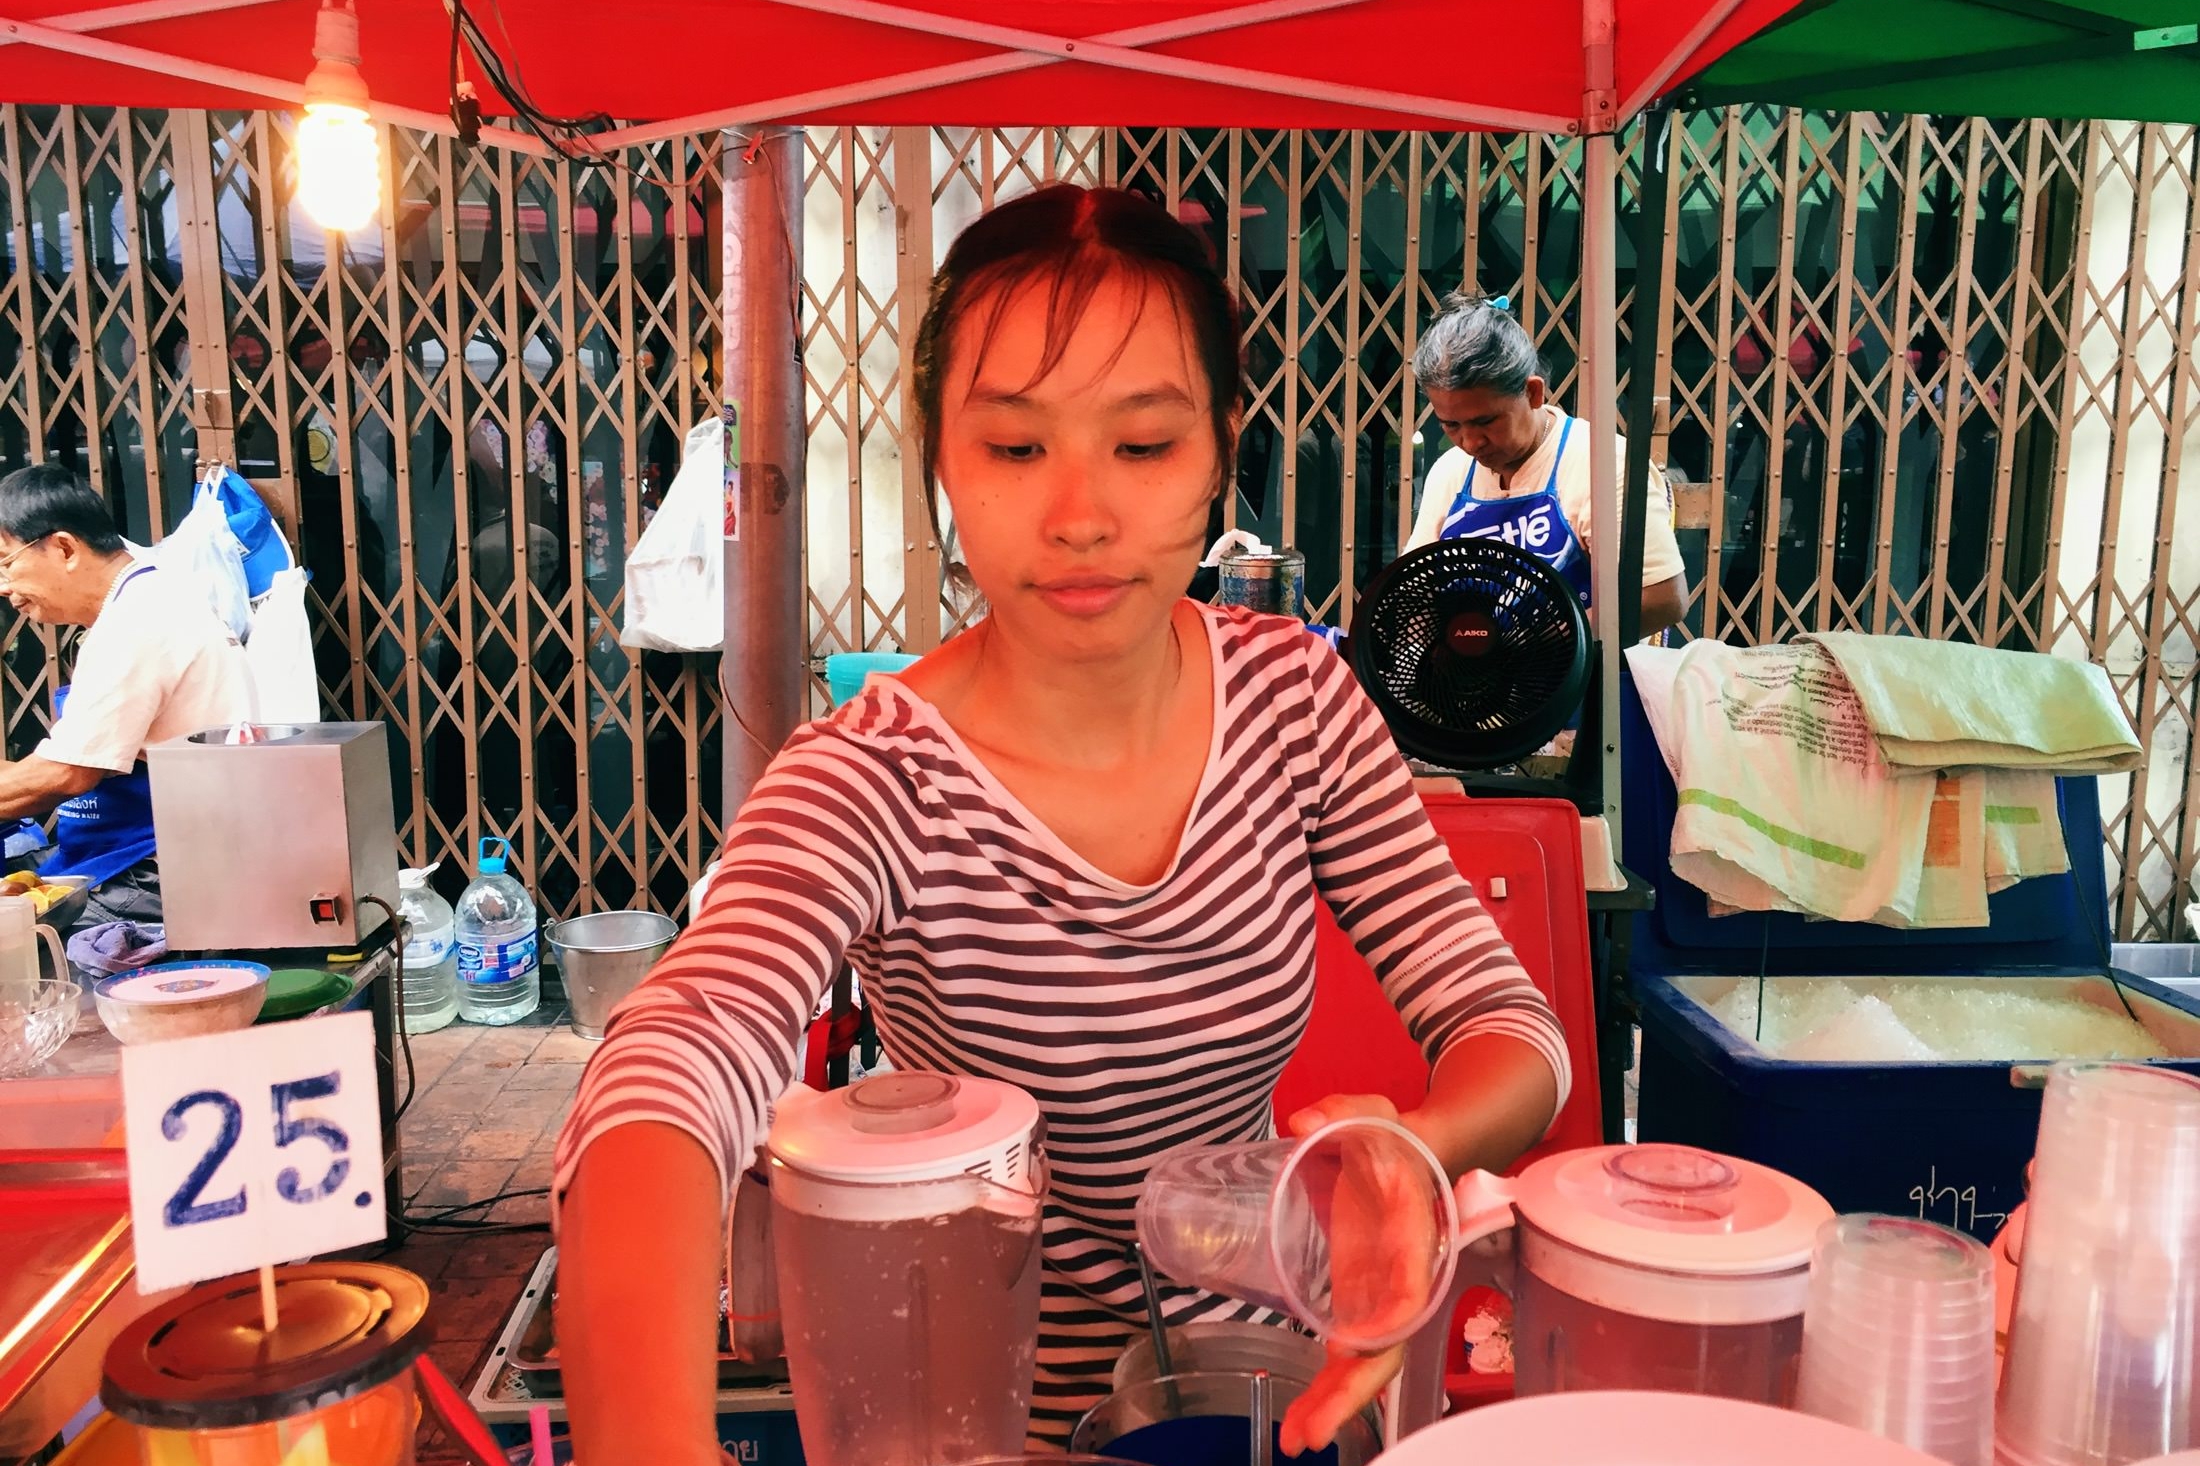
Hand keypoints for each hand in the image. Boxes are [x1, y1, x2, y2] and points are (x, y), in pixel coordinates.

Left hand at [1276, 1094, 1442, 1456]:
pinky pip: (1350, 1356)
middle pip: (1387, 1346)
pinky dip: (1329, 1390)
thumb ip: (1341, 1111)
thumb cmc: (1392, 1138)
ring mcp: (1381, 1295)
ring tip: (1297, 1439)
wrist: (1411, 1153)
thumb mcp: (1371, 1113)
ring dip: (1335, 1405)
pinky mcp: (1359, 1301)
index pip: (1406, 1287)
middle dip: (1352, 1393)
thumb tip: (1302, 1120)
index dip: (1384, 1321)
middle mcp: (1403, 1277)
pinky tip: (1302, 1420)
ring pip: (1368, 1363)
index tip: (1349, 1346)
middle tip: (1310, 1431)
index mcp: (1412, 1234)